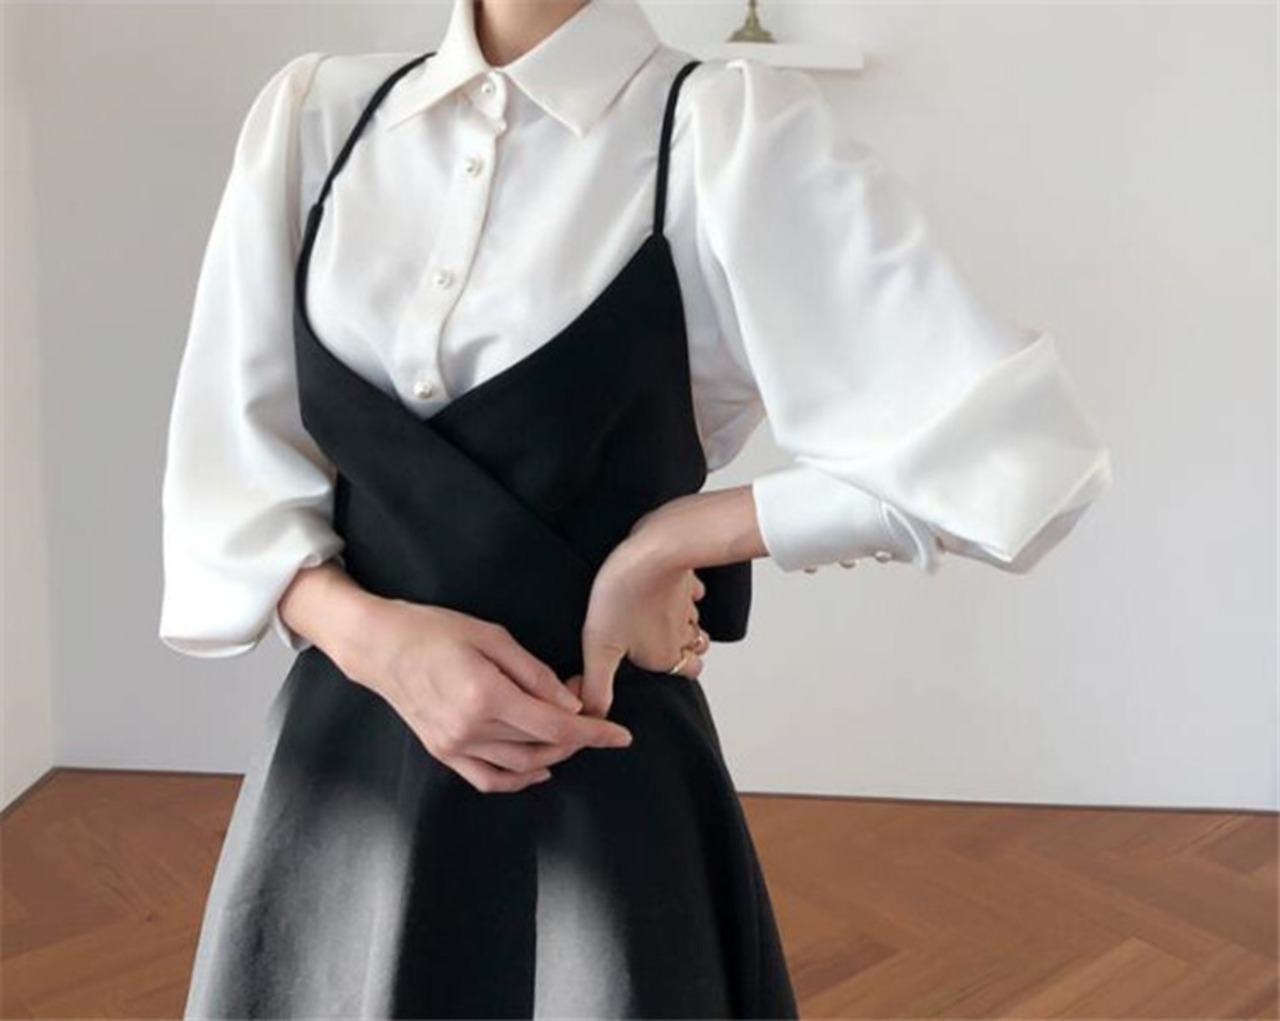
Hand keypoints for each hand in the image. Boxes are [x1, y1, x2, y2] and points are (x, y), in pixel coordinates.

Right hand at [343, 599, 634, 793]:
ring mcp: (454, 746)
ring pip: (521, 767)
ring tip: (568, 730)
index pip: (555, 726)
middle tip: (589, 709)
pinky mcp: (442, 753)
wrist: (379, 647)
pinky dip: (518, 780)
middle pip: (542, 748)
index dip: (594, 733)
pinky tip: (539, 768)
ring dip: (553, 755)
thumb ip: (534, 672)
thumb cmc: (435, 630)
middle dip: (577, 735)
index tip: (621, 735)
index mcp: (487, 696)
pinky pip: (488, 779)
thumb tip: (571, 703)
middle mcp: (471, 729)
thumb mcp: (491, 636)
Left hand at [567, 533, 711, 719]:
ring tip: (655, 617)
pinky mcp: (687, 579)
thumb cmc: (626, 595)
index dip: (670, 671)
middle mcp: (683, 635)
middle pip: (695, 650)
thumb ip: (598, 686)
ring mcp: (688, 606)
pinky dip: (683, 593)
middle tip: (655, 642)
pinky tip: (662, 588)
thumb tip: (593, 718)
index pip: (684, 674)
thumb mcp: (600, 647)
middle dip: (682, 649)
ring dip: (681, 622)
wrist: (655, 550)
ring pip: (694, 622)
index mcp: (665, 656)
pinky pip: (691, 592)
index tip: (648, 663)